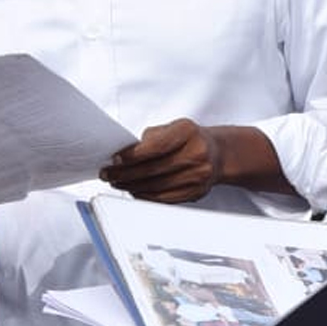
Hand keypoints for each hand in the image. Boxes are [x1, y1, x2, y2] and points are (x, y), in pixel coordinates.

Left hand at [101, 118, 221, 203]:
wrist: (218, 153)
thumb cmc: (190, 139)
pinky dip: (146, 195)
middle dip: (126, 173)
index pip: (155, 146)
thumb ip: (151, 138)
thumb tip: (125, 155)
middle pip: (154, 169)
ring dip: (132, 186)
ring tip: (117, 183)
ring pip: (157, 186)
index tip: (115, 159)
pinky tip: (134, 190)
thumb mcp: (173, 127)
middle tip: (108, 174)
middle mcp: (197, 153)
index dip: (133, 155)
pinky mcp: (196, 192)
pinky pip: (165, 198)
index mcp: (189, 132)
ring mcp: (199, 175)